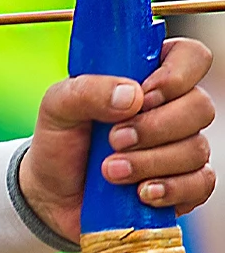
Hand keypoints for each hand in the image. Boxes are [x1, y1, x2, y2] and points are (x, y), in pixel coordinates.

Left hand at [19, 37, 215, 242]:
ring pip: (197, 149)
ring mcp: (182, 148)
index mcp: (148, 77)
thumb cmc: (60, 141)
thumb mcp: (56, 108)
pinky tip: (141, 193)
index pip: (190, 57)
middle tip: (113, 140)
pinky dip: (171, 189)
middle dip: (155, 127)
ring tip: (109, 172)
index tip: (143, 97)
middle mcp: (173, 109)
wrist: (52, 195)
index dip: (177, 75)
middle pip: (200, 107)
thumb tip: (131, 96)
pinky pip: (201, 184)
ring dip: (151, 162)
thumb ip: (86, 91)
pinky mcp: (184, 185)